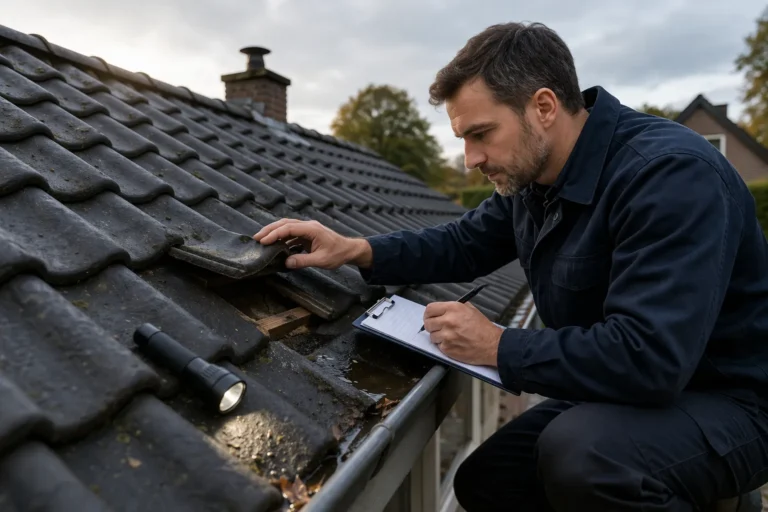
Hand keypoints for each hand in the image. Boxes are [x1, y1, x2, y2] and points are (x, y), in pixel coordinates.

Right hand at [253, 218, 371, 269]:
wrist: (349, 250)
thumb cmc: (338, 254)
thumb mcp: (321, 260)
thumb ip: (303, 261)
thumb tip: (286, 262)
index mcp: (312, 229)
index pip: (288, 228)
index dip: (274, 234)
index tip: (263, 241)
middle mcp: (308, 226)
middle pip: (285, 223)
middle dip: (270, 230)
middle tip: (256, 238)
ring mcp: (308, 229)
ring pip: (287, 227)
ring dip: (274, 232)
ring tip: (262, 240)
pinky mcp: (307, 234)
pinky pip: (291, 234)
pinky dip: (282, 238)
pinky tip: (275, 245)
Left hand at [423, 302, 501, 365]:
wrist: (492, 345)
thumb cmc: (483, 328)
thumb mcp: (470, 309)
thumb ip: (453, 308)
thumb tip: (441, 310)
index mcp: (453, 308)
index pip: (430, 309)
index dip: (429, 314)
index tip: (430, 317)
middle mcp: (448, 321)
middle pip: (428, 323)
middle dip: (432, 326)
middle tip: (439, 328)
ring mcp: (446, 336)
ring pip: (432, 336)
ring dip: (438, 337)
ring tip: (450, 337)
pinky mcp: (447, 348)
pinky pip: (438, 346)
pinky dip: (444, 346)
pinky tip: (454, 344)